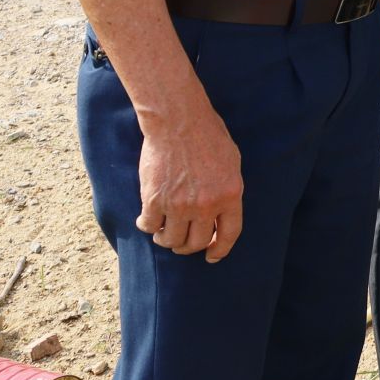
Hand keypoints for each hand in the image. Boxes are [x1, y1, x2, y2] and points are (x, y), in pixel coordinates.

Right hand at [136, 102, 243, 261]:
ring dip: (167, 239)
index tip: (211, 257)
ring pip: (171, 240)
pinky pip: (150, 227)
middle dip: (189, 247)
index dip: (220, 250)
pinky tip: (148, 219)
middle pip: (196, 243)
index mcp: (230, 195)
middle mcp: (206, 205)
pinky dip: (148, 226)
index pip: (228, 234)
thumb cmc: (208, 137)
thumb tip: (221, 215)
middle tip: (182, 241)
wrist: (179, 122)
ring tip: (165, 231)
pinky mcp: (155, 200)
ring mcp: (179, 205)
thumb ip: (228, 191)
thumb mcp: (231, 163)